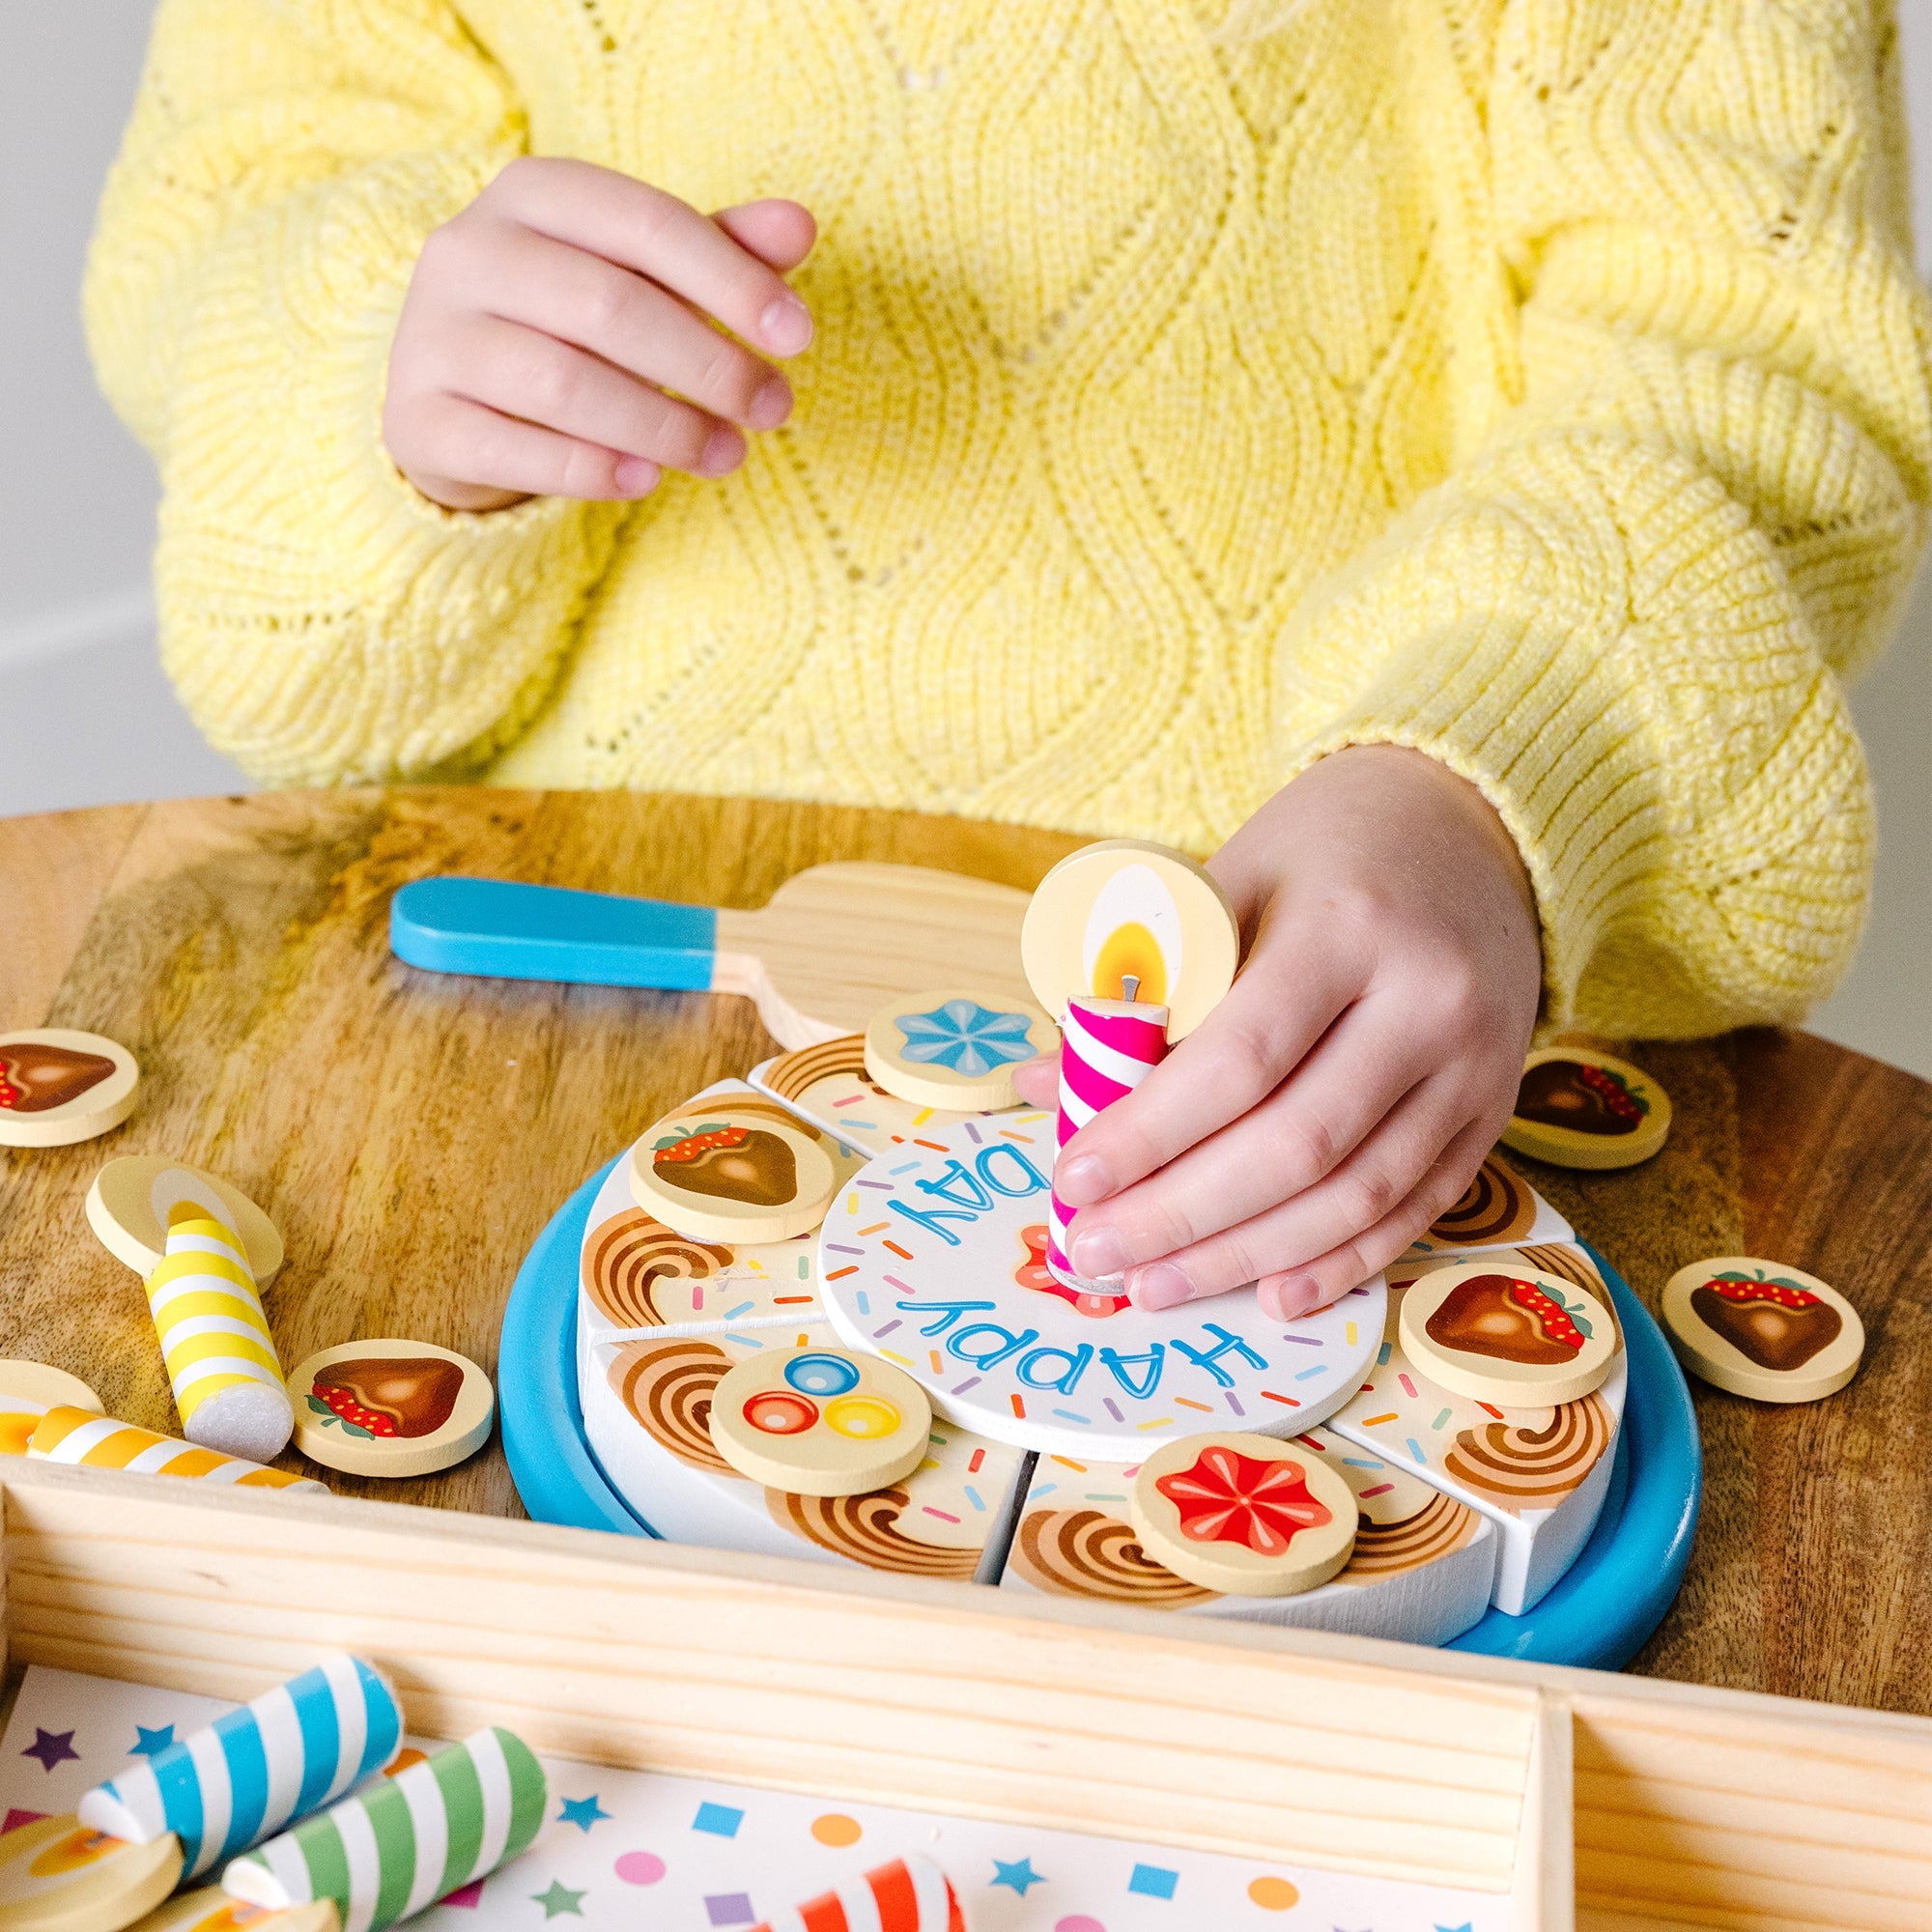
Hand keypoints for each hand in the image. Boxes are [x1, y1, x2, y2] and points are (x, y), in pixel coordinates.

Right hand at [384, 157, 815, 510]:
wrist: (453, 398)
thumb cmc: (571, 325)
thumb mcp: (641, 276)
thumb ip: (716, 252)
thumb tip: (799, 227)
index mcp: (532, 194)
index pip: (645, 222)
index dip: (731, 280)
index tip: (798, 337)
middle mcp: (469, 250)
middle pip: (609, 306)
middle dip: (707, 364)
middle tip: (772, 408)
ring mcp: (433, 336)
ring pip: (565, 383)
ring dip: (663, 427)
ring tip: (728, 455)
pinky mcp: (419, 419)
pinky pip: (518, 448)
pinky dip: (592, 469)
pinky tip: (649, 482)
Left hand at [1013, 746, 1541, 1318]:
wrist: (1468, 826)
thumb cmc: (1321, 853)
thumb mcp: (1225, 884)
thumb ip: (1144, 988)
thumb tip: (1044, 1083)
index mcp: (1347, 926)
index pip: (1241, 1057)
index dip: (1151, 1133)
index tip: (1074, 1179)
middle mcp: (1427, 999)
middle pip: (1297, 1143)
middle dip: (1183, 1215)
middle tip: (1098, 1252)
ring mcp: (1474, 1063)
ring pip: (1357, 1194)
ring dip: (1246, 1255)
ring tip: (1156, 1287)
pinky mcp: (1495, 1108)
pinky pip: (1418, 1208)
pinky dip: (1342, 1261)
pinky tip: (1271, 1295)